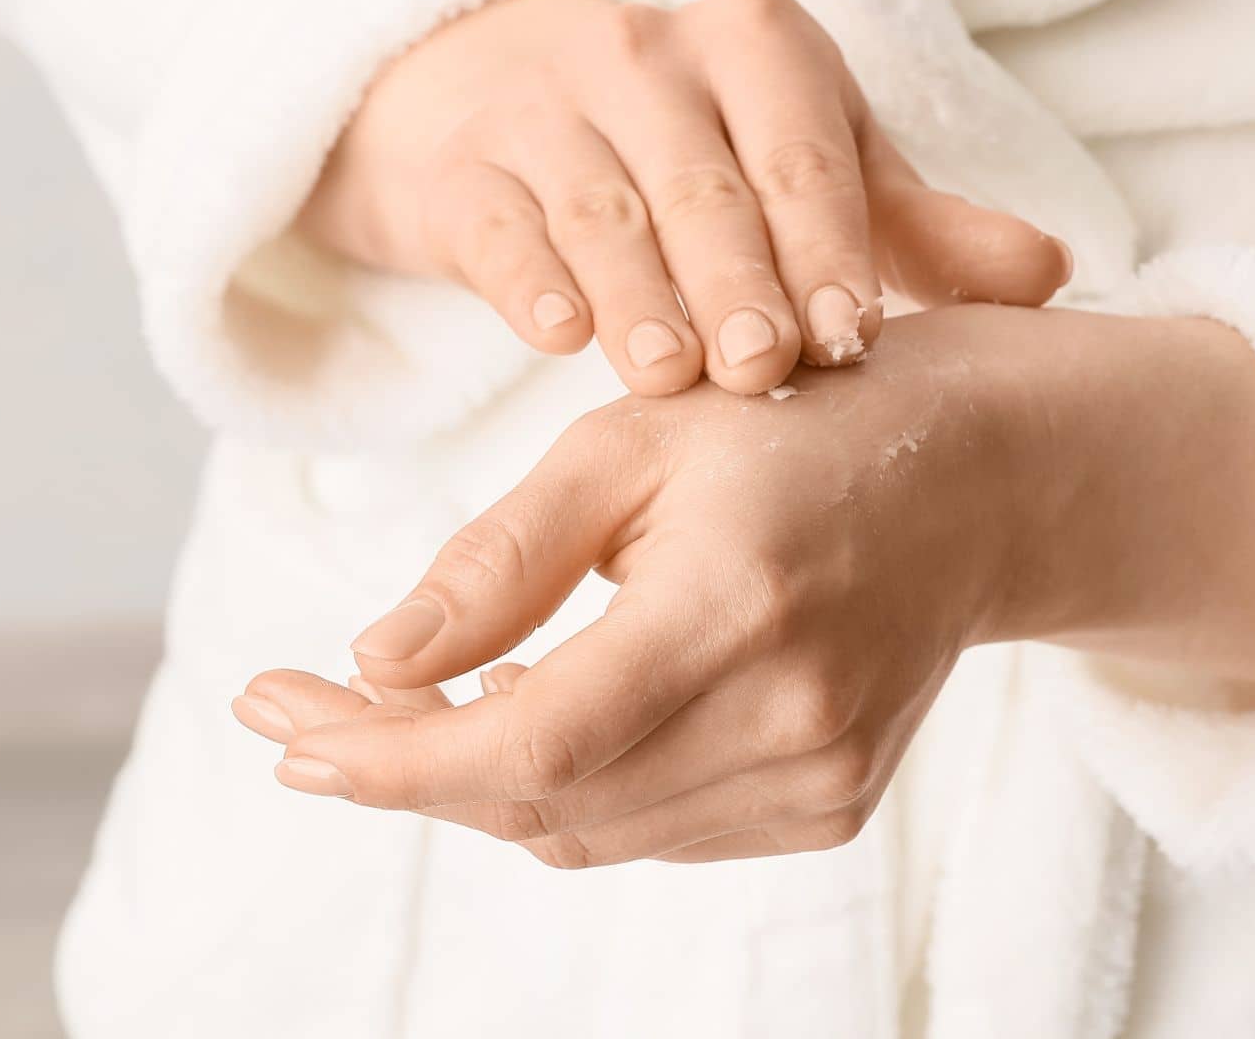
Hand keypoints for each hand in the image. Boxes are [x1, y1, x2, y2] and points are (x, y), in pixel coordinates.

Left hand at [234, 306, 1254, 865]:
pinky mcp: (831, 806)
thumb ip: (502, 556)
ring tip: (416, 708)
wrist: (978, 482)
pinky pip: (652, 830)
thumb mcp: (633, 439)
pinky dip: (573, 788)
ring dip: (479, 780)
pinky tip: (545, 711)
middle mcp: (788, 718)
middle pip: (541, 801)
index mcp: (734, 605)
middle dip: (400, 765)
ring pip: (587, 831)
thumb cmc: (795, 423)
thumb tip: (374, 667)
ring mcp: (820, 780)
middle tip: (305, 715)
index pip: (525, 741)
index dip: (385, 755)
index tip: (276, 724)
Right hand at [296, 0, 1072, 396]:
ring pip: (599, 207)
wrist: (511, 111)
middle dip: (738, 280)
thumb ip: (918, 231)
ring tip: (673, 375)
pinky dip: (531, 278)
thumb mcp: (810, 173)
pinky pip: (499, 224)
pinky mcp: (462, 170)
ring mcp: (544, 107)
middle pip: (702, 184)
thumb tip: (1052, 275)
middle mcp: (646, 58)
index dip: (827, 247)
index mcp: (756, 50)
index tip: (852, 339)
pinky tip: (560, 336)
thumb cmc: (699, 157)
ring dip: (638, 295)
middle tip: (766, 369)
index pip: (800, 153)